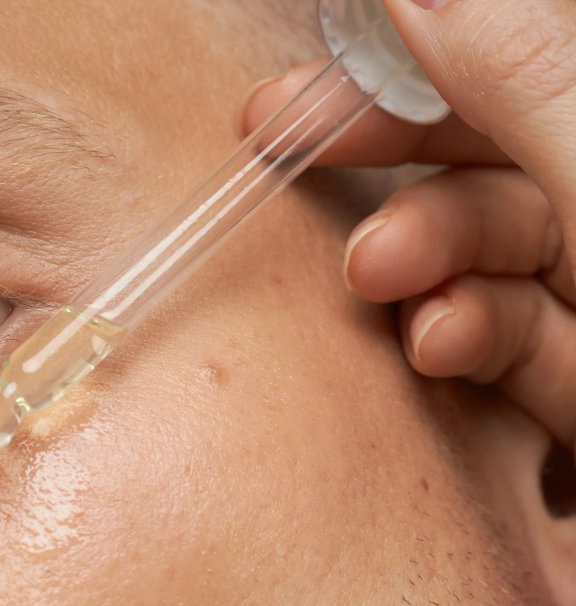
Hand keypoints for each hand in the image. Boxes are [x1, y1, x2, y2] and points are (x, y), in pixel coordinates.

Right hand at [241, 0, 575, 448]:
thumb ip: (521, 79)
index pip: (504, 59)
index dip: (401, 62)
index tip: (305, 76)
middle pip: (479, 156)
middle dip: (391, 159)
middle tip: (287, 153)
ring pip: (480, 255)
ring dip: (421, 267)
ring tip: (386, 287)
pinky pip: (499, 339)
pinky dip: (458, 338)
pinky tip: (438, 344)